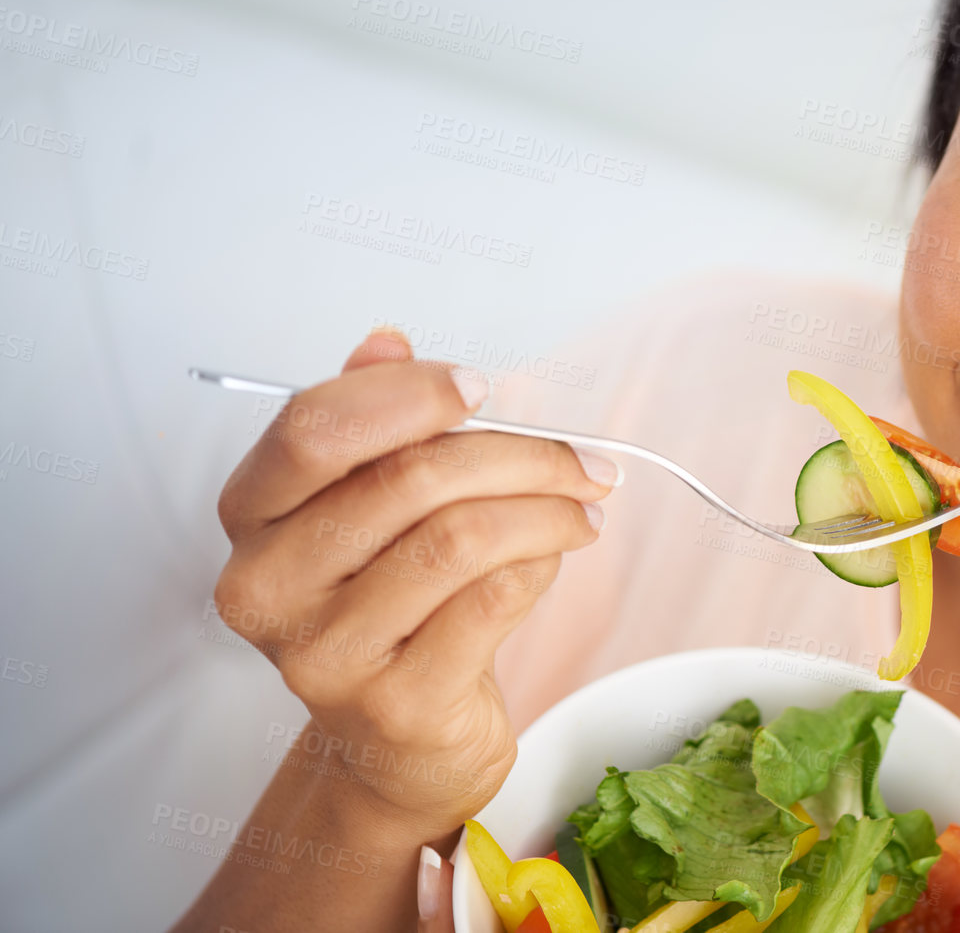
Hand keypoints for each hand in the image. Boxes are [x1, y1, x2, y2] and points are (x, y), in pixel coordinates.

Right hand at [211, 328, 616, 831]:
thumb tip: (387, 341)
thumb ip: (373, 422)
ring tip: (585, 506)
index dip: (408, 395)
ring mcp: (323, 654)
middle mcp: (267, 587)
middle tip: (583, 459)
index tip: (481, 387)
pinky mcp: (392, 703)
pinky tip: (557, 555)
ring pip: (459, 539)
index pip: (314, 428)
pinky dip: (541, 564)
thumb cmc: (393, 606)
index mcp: (252, 517)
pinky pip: (491, 602)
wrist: (401, 742)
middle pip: (406, 480)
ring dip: (545, 509)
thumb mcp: (372, 506)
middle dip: (517, 454)